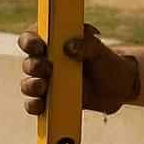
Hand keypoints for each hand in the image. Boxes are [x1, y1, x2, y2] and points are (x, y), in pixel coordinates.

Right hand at [18, 24, 139, 115]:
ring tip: (43, 85)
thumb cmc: (104, 62)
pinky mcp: (49, 101)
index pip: (30, 38)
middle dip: (33, 66)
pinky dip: (34, 105)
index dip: (29, 41)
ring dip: (31, 86)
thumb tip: (69, 46)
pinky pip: (34, 104)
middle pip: (28, 63)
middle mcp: (44, 61)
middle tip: (47, 68)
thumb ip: (87, 43)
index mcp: (51, 43)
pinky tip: (41, 105)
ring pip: (28, 84)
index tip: (39, 47)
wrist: (115, 88)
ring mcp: (45, 82)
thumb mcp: (99, 49)